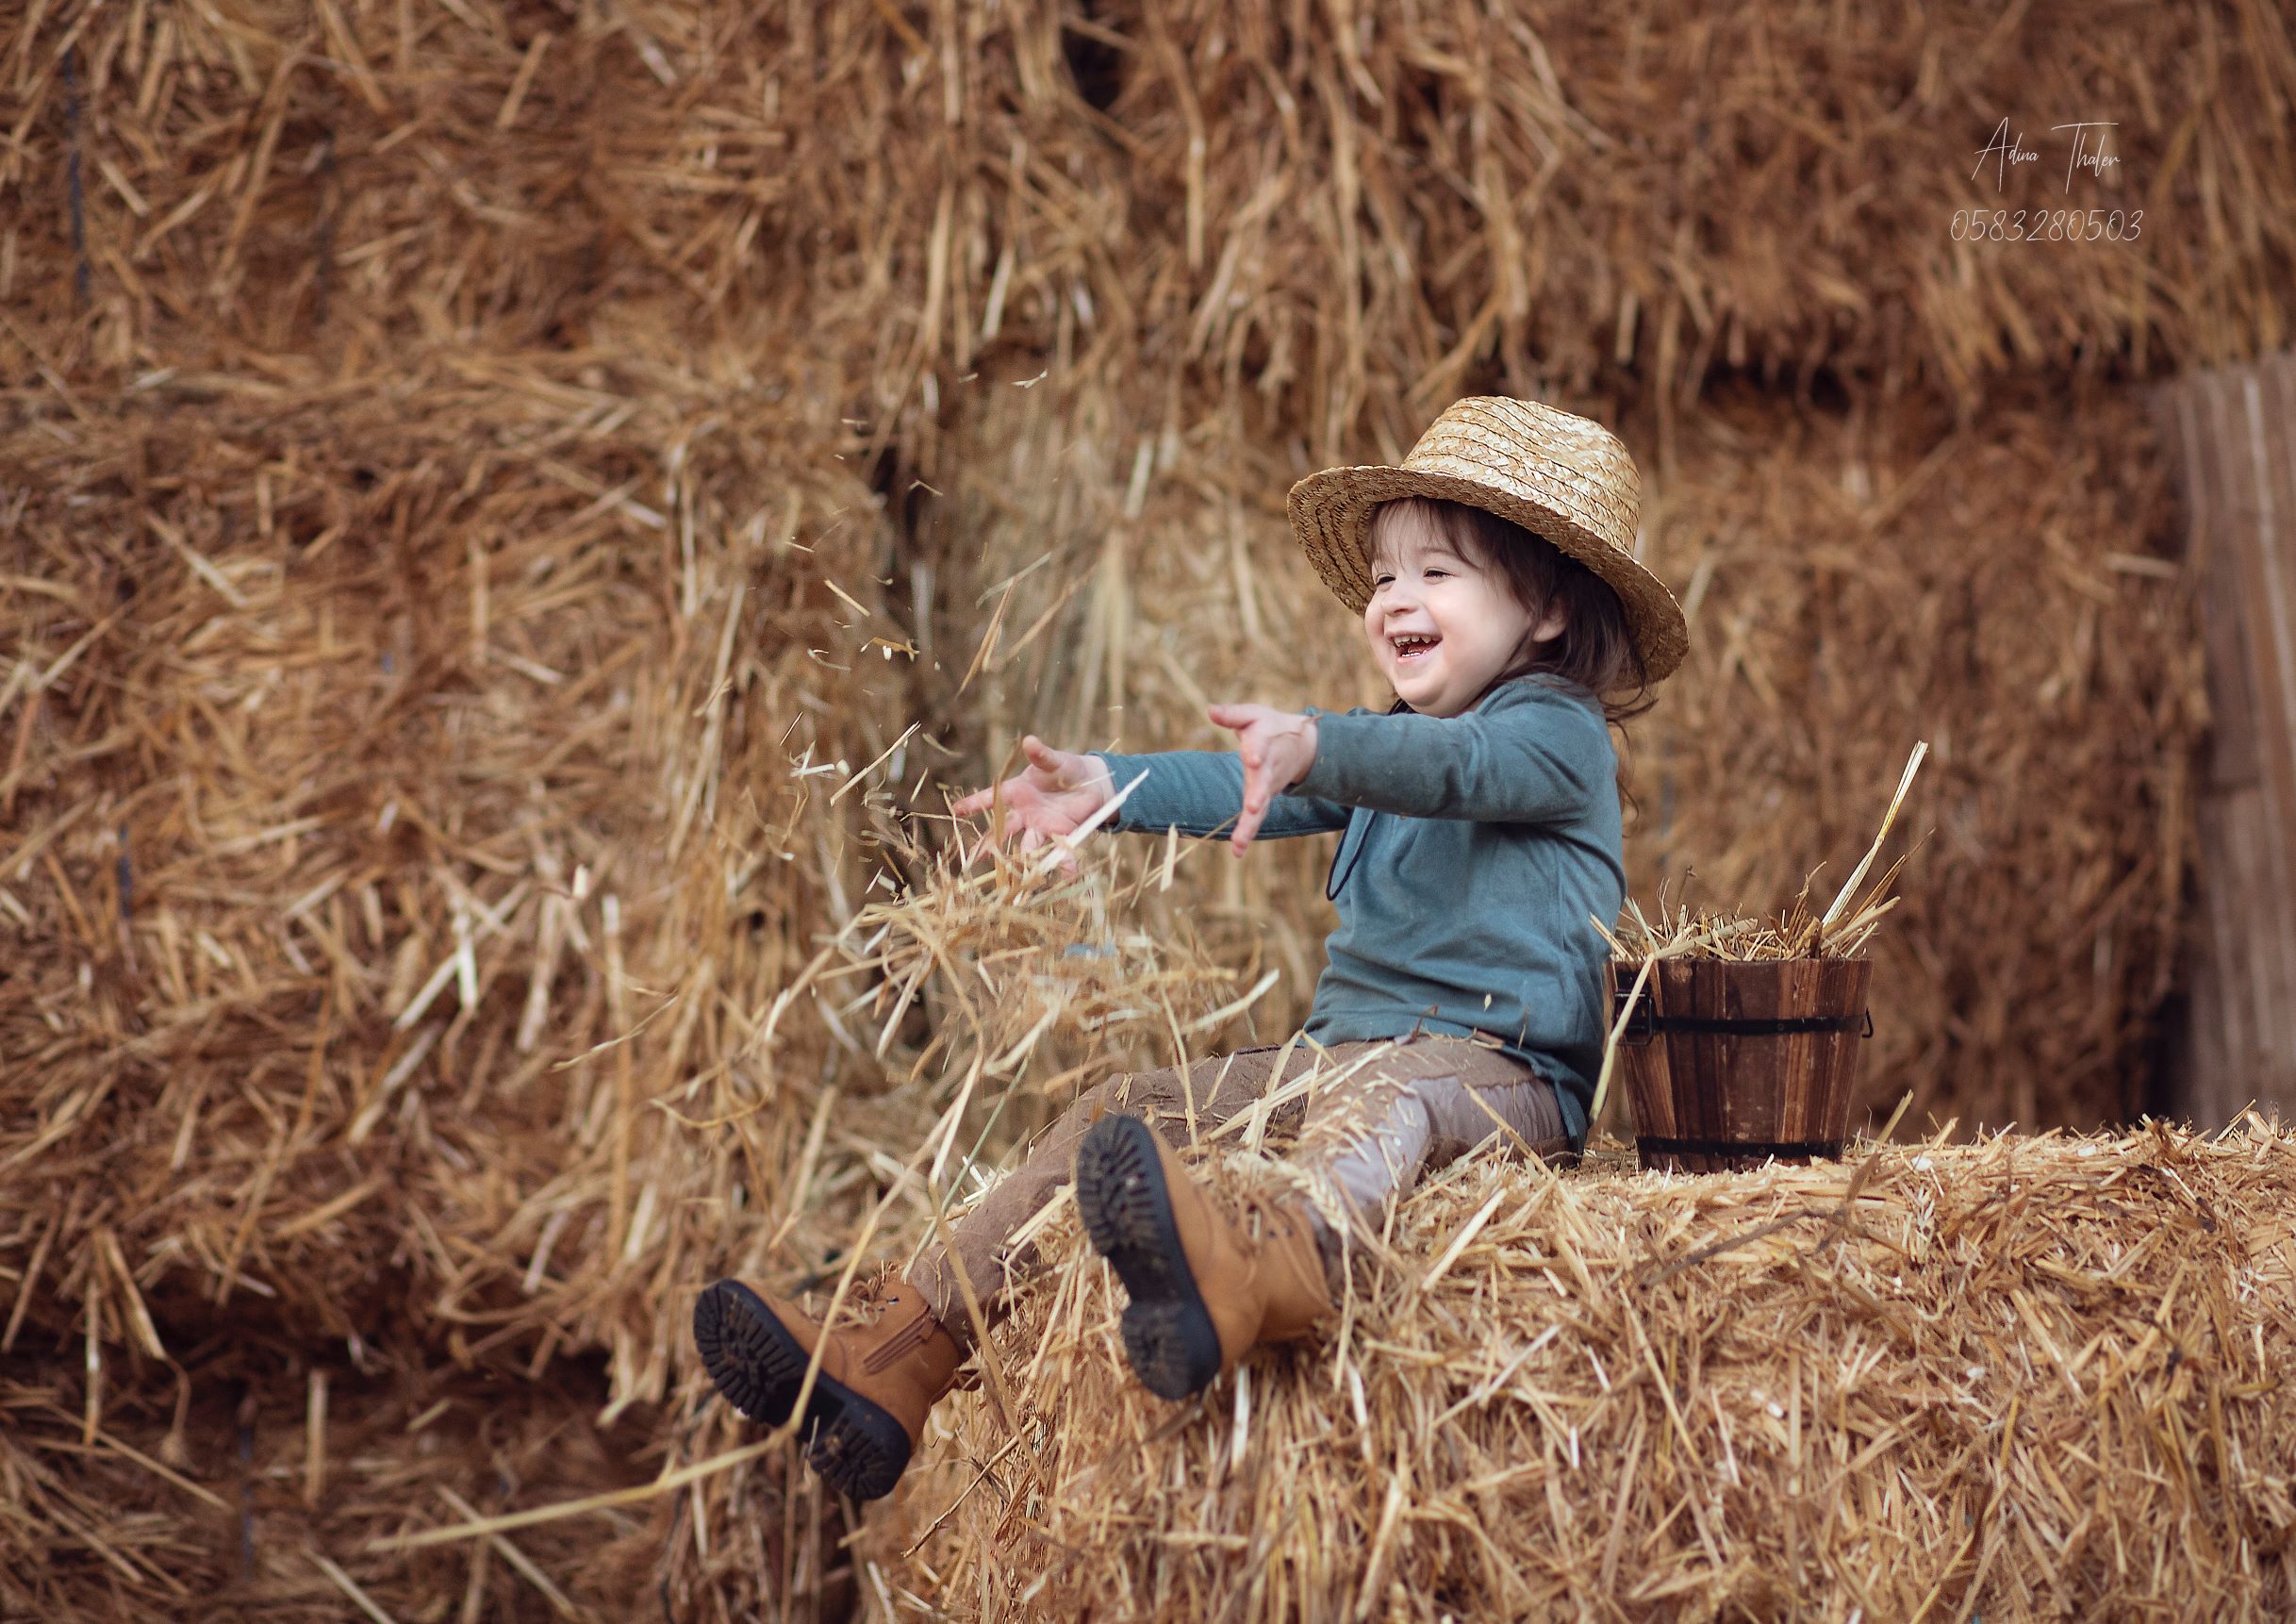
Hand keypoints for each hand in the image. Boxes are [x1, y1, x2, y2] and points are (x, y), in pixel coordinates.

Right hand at [951, 735, 1114, 862]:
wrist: (1091, 783)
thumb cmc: (1066, 768)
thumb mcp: (1055, 760)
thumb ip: (1042, 755)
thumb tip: (1029, 741)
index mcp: (1016, 792)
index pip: (990, 798)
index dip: (973, 803)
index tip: (955, 810)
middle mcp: (1024, 813)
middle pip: (1002, 830)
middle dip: (989, 844)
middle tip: (975, 858)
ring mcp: (1041, 825)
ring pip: (1028, 844)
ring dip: (1025, 857)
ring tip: (1020, 872)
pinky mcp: (1061, 833)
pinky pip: (1060, 850)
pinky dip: (1064, 862)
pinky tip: (1067, 873)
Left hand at [1206, 703, 1318, 856]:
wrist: (1302, 745)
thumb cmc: (1270, 727)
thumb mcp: (1253, 715)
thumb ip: (1233, 714)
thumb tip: (1210, 710)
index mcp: (1265, 742)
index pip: (1260, 746)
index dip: (1256, 751)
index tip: (1253, 758)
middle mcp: (1269, 768)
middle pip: (1264, 783)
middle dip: (1259, 795)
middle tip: (1253, 806)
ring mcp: (1269, 787)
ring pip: (1261, 807)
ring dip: (1251, 824)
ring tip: (1239, 842)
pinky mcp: (1264, 799)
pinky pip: (1257, 818)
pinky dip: (1247, 833)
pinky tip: (1236, 850)